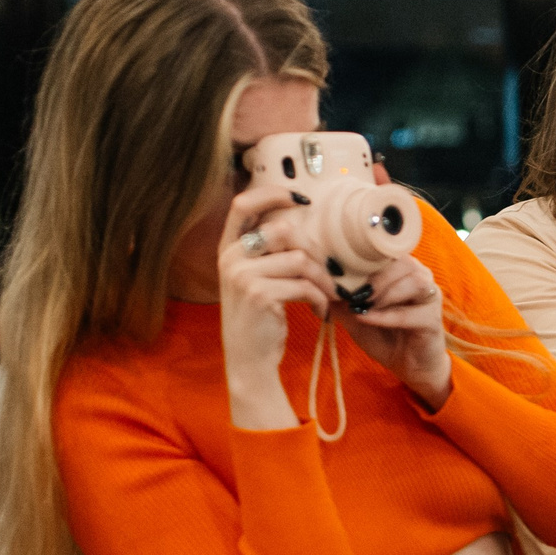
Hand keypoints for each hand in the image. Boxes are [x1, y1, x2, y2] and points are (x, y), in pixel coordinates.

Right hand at [219, 179, 336, 429]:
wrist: (249, 361)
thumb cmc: (260, 319)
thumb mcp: (256, 280)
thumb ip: (268, 253)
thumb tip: (302, 226)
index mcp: (228, 249)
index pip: (243, 205)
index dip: (271, 193)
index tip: (299, 196)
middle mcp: (230, 258)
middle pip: (283, 231)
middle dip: (314, 251)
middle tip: (326, 274)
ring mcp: (241, 276)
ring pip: (300, 260)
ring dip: (322, 280)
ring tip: (327, 296)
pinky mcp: (258, 294)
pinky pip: (304, 285)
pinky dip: (319, 299)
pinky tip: (320, 311)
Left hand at [338, 252, 450, 411]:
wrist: (408, 366)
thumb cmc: (384, 336)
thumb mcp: (355, 315)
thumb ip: (341, 298)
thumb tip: (319, 281)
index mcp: (403, 270)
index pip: (387, 252)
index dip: (364, 257)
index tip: (340, 270)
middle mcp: (421, 278)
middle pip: (404, 262)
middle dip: (375, 277)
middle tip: (353, 293)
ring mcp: (431, 298)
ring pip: (414, 282)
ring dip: (384, 293)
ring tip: (362, 306)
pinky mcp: (434, 320)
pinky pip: (411, 313)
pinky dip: (386, 315)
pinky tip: (366, 319)